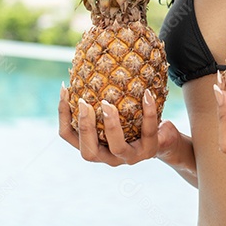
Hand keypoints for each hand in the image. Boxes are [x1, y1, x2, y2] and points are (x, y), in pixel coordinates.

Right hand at [58, 83, 183, 166]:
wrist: (163, 141)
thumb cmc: (131, 123)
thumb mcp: (112, 114)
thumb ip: (97, 100)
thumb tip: (82, 68)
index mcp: (94, 147)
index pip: (69, 136)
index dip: (63, 114)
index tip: (66, 89)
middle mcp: (108, 158)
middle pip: (88, 152)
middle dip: (84, 127)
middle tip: (84, 103)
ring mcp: (130, 157)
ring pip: (117, 147)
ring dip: (110, 125)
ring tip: (108, 104)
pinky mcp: (150, 150)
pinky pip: (148, 131)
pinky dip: (147, 112)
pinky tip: (146, 94)